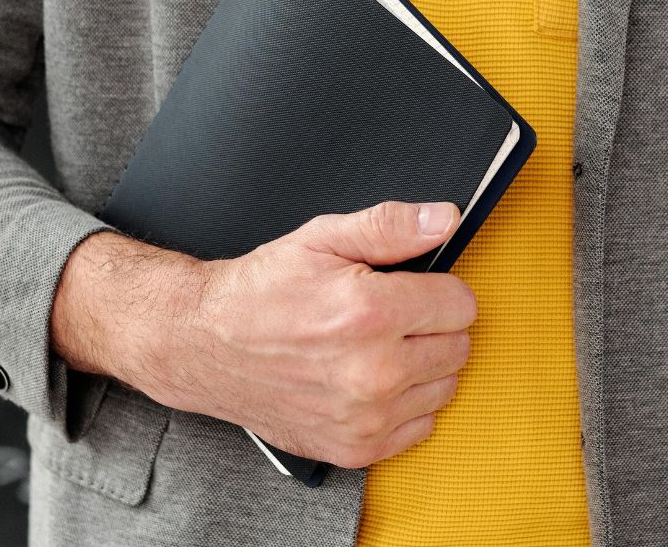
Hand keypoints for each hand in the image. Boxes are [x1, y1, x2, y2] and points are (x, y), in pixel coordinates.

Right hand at [136, 200, 476, 468]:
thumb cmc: (262, 291)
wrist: (206, 345)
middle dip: (432, 327)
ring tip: (377, 349)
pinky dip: (404, 405)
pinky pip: (420, 427)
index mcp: (371, 313)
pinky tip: (371, 382)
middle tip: (388, 319)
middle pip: (458, 347)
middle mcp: (374, 371)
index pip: (462, 305)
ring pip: (444, 388)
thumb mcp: (323, 239)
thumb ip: (390, 227)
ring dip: (422, 367)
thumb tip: (446, 220)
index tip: (410, 290)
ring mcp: (366, 416)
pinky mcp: (356, 448)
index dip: (439, 290)